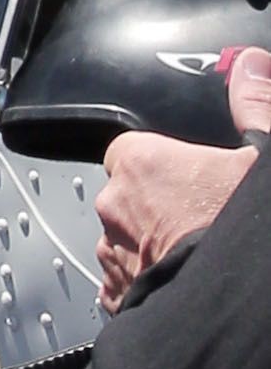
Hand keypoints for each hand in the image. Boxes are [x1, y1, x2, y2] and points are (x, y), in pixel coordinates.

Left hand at [96, 49, 270, 304]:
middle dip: (158, 205)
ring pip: (125, 242)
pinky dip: (147, 286)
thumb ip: (256, 105)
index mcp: (141, 163)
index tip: (192, 175)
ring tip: (197, 255)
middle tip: (204, 218)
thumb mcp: (264, 156)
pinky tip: (183, 286)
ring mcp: (112, 258)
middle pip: (128, 196)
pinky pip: (125, 286)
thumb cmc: (247, 230)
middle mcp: (115, 208)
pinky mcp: (118, 301)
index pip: (133, 149)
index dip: (164, 162)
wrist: (242, 305)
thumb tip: (250, 63)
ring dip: (151, 246)